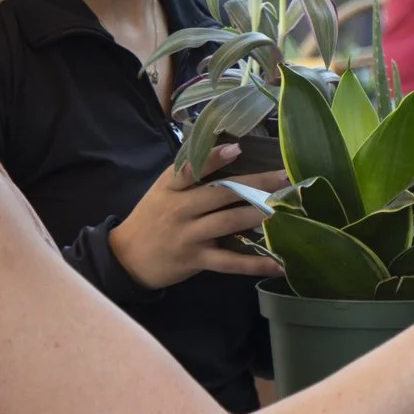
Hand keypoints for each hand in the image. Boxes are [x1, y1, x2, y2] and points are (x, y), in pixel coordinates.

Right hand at [106, 145, 284, 289]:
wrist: (126, 258)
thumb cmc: (151, 218)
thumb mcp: (162, 190)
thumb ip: (187, 174)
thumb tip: (225, 150)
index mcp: (172, 187)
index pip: (191, 169)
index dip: (213, 158)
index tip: (237, 149)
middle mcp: (180, 209)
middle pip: (222, 194)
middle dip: (256, 185)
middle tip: (285, 178)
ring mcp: (189, 235)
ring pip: (229, 223)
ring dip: (259, 216)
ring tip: (286, 211)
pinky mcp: (196, 259)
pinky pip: (229, 262)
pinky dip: (254, 264)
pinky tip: (278, 264)